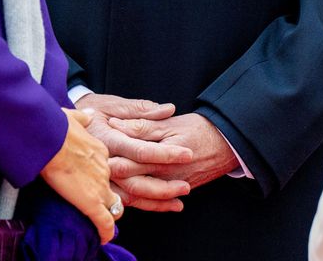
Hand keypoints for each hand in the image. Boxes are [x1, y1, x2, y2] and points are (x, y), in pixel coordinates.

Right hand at [40, 107, 117, 243]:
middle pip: (115, 186)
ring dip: (109, 213)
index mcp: (99, 150)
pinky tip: (103, 237)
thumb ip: (82, 118)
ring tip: (101, 220)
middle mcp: (104, 168)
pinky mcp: (92, 203)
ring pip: (115, 206)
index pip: (107, 167)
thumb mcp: (72, 116)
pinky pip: (105, 223)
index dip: (101, 175)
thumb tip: (88, 114)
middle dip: (109, 195)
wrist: (50, 140)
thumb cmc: (56, 127)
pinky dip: (105, 232)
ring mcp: (100, 187)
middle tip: (99, 201)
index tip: (94, 179)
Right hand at [75, 93, 191, 212]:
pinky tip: (158, 206)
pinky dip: (142, 205)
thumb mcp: (111, 104)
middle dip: (164, 186)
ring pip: (131, 196)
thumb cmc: (89, 110)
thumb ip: (140, 109)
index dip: (166, 153)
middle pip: (137, 181)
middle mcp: (104, 162)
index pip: (141, 150)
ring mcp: (100, 178)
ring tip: (179, 202)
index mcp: (108, 139)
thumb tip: (168, 109)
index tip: (187, 153)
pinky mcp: (98, 187)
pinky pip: (122, 202)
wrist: (57, 128)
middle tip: (187, 185)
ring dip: (156, 201)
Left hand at [107, 112, 236, 190]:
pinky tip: (128, 192)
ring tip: (107, 180)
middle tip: (96, 168)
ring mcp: (171, 186)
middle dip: (113, 177)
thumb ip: (142, 125)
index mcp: (160, 156)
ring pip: (141, 194)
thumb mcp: (170, 124)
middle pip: (131, 181)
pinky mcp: (176, 190)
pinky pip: (154, 199)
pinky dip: (141, 198)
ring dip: (124, 188)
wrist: (227, 145)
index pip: (128, 161)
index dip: (110, 157)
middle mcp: (165, 175)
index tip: (95, 152)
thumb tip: (115, 123)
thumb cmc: (199, 129)